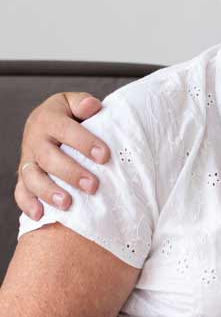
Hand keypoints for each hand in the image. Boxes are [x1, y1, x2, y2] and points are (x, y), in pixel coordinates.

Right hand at [15, 92, 106, 218]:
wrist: (47, 121)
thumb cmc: (68, 114)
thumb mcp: (74, 102)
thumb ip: (82, 102)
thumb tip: (92, 106)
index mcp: (48, 119)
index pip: (65, 130)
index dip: (84, 143)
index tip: (104, 156)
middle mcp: (34, 140)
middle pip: (49, 158)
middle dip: (71, 173)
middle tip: (93, 186)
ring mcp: (28, 159)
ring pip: (32, 177)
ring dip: (49, 192)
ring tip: (67, 204)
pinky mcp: (24, 175)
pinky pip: (21, 191)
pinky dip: (28, 204)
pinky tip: (40, 214)